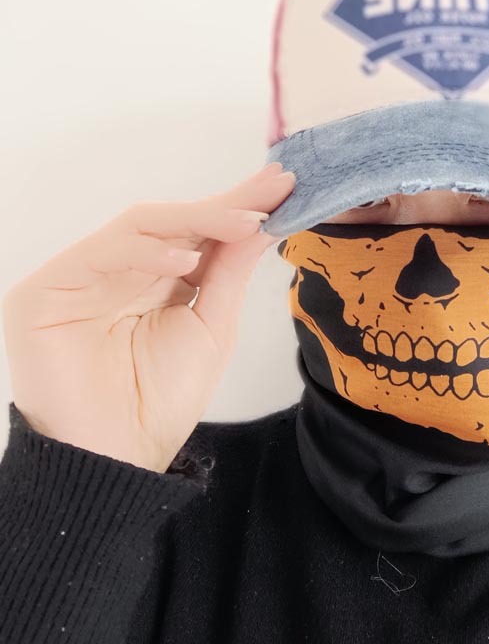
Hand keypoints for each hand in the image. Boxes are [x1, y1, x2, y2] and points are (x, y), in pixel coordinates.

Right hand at [2, 161, 294, 472]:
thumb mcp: (212, 327)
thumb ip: (229, 273)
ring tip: (246, 222)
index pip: (200, 233)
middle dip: (228, 204)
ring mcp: (84, 276)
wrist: (116, 457)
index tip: (285, 186)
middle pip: (176, 221)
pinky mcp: (48, 289)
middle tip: (274, 187)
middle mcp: (122, 271)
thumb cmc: (162, 399)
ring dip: (198, 219)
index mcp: (158, 281)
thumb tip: (261, 222)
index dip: (239, 208)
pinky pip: (103, 253)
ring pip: (142, 225)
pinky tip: (189, 260)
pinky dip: (148, 252)